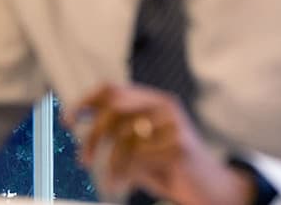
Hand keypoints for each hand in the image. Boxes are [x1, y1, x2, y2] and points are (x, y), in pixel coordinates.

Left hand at [64, 83, 254, 204]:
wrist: (213, 192)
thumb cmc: (170, 169)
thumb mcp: (139, 147)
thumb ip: (115, 133)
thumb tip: (77, 123)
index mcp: (153, 100)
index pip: (112, 89)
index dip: (85, 101)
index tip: (67, 119)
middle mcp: (164, 106)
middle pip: (114, 109)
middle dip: (93, 135)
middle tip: (83, 159)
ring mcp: (173, 125)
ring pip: (124, 137)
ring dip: (109, 164)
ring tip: (108, 181)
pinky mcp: (179, 146)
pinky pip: (137, 157)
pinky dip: (123, 175)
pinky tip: (121, 187)